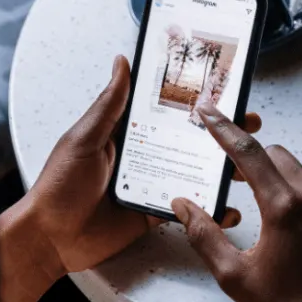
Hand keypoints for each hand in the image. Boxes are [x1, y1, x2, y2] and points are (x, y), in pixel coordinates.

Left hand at [24, 55, 260, 272]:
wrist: (52, 238)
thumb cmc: (59, 185)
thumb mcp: (85, 138)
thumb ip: (109, 105)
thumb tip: (122, 63)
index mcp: (130, 131)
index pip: (171, 110)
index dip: (198, 102)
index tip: (225, 91)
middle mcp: (147, 154)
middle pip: (192, 139)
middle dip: (223, 133)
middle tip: (249, 124)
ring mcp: (154, 183)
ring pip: (196, 172)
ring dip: (223, 169)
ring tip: (246, 166)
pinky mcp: (157, 211)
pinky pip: (189, 207)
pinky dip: (210, 208)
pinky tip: (228, 206)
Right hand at [171, 103, 301, 301]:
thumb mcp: (234, 276)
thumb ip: (204, 235)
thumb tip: (183, 205)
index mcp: (285, 208)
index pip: (248, 153)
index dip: (224, 129)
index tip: (210, 112)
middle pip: (279, 157)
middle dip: (257, 163)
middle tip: (242, 184)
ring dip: (286, 187)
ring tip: (279, 226)